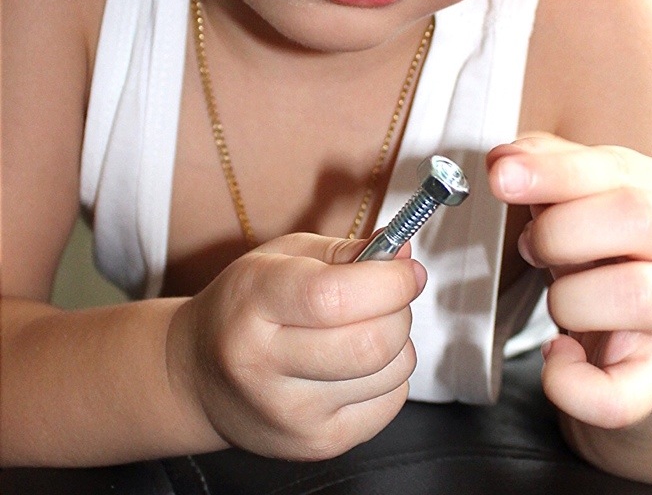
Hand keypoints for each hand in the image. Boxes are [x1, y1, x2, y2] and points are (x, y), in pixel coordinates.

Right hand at [166, 232, 425, 458]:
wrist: (199, 377)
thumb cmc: (245, 305)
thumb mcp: (280, 258)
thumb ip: (343, 252)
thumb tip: (404, 255)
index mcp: (253, 303)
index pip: (335, 298)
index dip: (388, 281)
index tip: (406, 269)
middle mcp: (266, 365)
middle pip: (371, 342)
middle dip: (399, 309)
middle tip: (389, 294)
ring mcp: (292, 414)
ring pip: (391, 372)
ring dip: (398, 342)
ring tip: (364, 328)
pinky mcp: (317, 445)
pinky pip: (390, 402)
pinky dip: (390, 375)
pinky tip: (357, 363)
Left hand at [488, 133, 651, 428]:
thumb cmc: (607, 248)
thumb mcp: (581, 195)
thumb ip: (544, 165)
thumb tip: (503, 160)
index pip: (611, 171)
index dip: (551, 173)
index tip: (500, 177)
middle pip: (636, 219)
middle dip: (560, 231)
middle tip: (531, 247)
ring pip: (634, 296)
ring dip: (568, 297)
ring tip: (556, 298)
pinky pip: (621, 395)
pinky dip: (575, 385)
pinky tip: (556, 357)